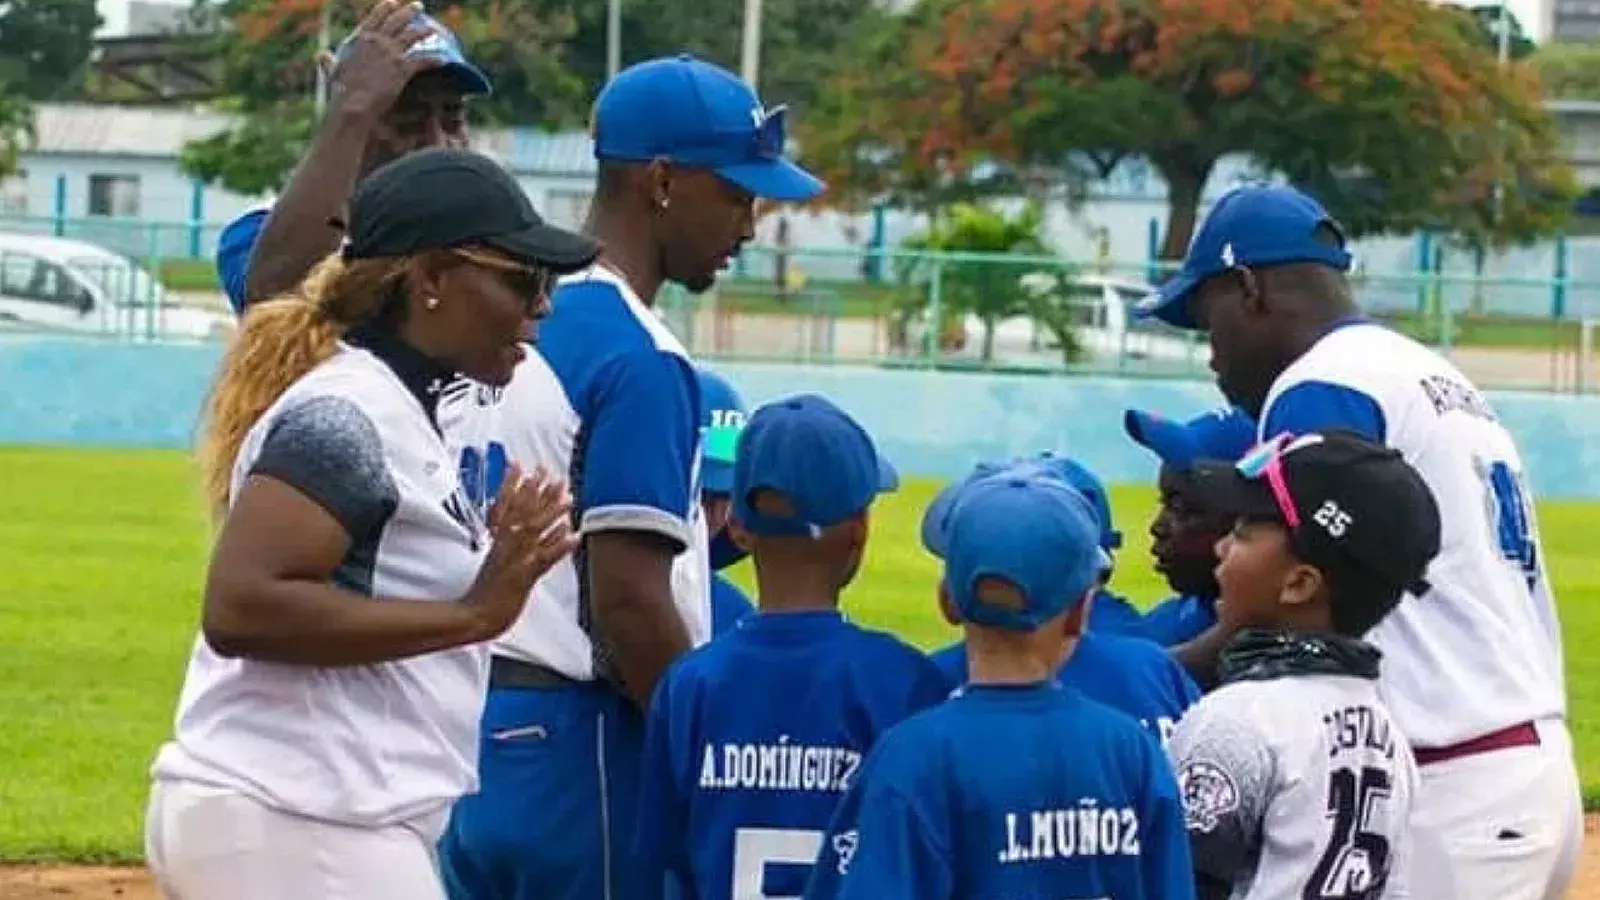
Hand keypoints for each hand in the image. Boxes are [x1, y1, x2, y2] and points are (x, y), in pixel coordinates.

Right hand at [321, 0, 444, 124]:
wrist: (353, 104)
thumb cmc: (340, 90)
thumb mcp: (333, 70)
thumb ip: (329, 61)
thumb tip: (321, 55)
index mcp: (360, 39)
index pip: (375, 17)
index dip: (385, 8)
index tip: (392, 2)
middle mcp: (377, 41)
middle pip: (397, 20)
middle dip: (409, 11)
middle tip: (418, 5)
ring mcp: (391, 53)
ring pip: (412, 35)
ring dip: (425, 30)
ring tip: (434, 28)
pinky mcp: (403, 68)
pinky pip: (423, 60)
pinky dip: (434, 60)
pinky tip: (444, 59)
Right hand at [461, 463, 579, 639]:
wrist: (474, 615)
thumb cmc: (486, 592)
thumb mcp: (495, 561)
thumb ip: (506, 542)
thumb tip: (520, 528)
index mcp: (498, 541)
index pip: (504, 505)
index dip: (513, 483)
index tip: (521, 465)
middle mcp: (506, 546)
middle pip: (522, 511)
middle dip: (538, 490)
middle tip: (552, 472)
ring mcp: (515, 560)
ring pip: (534, 530)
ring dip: (551, 512)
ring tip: (568, 497)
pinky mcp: (523, 577)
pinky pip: (543, 559)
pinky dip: (559, 546)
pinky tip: (573, 536)